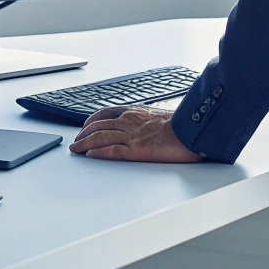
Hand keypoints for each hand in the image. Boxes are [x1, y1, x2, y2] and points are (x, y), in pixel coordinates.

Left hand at [69, 105, 202, 162]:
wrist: (192, 130)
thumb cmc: (182, 125)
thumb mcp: (160, 116)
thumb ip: (147, 120)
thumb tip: (145, 126)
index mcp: (135, 112)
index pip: (106, 113)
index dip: (91, 120)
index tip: (84, 126)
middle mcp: (129, 121)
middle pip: (98, 125)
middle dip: (83, 133)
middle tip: (76, 141)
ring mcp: (131, 135)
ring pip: (99, 137)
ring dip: (84, 143)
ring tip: (76, 149)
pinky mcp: (135, 150)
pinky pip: (111, 151)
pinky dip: (97, 153)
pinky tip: (90, 156)